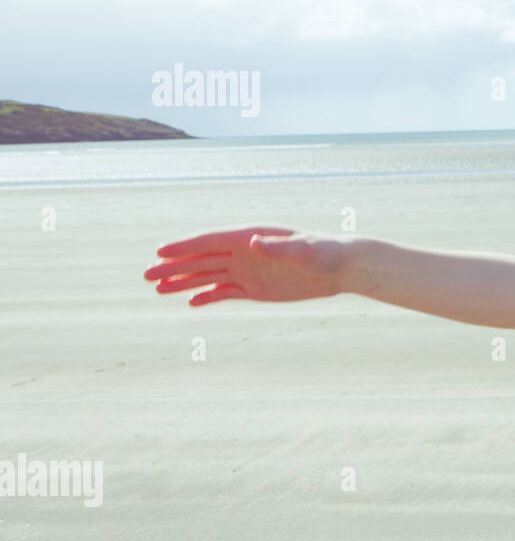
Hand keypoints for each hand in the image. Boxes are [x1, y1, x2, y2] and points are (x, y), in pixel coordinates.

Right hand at [142, 224, 353, 305]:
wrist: (341, 267)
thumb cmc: (325, 253)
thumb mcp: (302, 251)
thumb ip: (276, 247)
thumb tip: (253, 242)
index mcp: (251, 238)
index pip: (211, 241)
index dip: (185, 246)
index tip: (160, 252)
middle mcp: (245, 252)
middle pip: (202, 259)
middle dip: (174, 267)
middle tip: (146, 276)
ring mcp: (249, 271)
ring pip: (209, 276)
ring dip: (184, 282)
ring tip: (158, 290)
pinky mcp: (256, 289)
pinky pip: (226, 293)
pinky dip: (208, 297)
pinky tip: (190, 303)